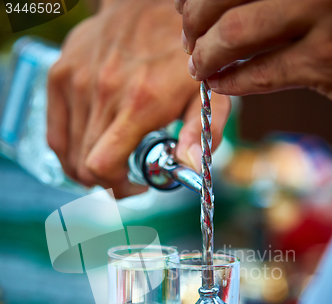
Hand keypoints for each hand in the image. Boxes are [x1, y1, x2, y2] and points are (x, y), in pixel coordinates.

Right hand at [47, 0, 229, 197]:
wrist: (151, 5)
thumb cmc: (182, 56)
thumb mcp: (206, 95)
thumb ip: (201, 135)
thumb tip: (190, 171)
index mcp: (139, 104)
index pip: (102, 167)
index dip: (116, 187)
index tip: (135, 184)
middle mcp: (102, 93)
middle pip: (83, 166)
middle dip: (106, 179)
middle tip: (127, 170)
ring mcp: (76, 81)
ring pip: (68, 153)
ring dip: (88, 165)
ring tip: (111, 155)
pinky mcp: (60, 73)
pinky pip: (55, 132)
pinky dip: (69, 147)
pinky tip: (90, 143)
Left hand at [177, 0, 331, 99]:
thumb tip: (203, 5)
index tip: (182, 6)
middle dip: (194, 22)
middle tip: (188, 39)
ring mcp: (324, 15)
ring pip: (237, 32)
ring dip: (207, 54)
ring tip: (199, 66)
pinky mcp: (326, 61)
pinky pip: (261, 73)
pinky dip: (231, 82)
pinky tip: (219, 84)